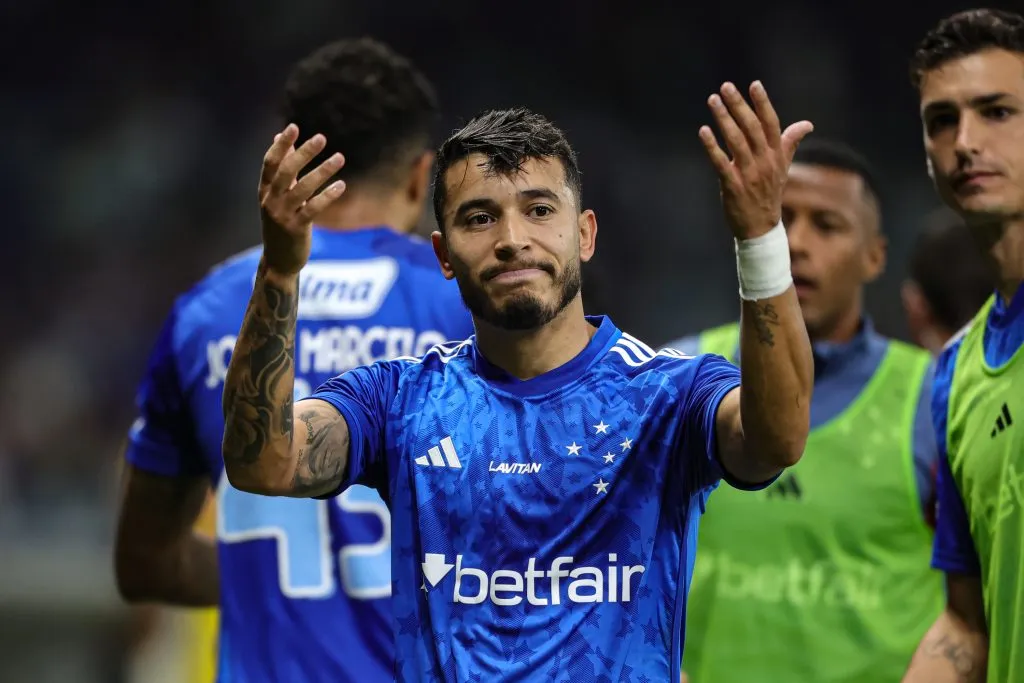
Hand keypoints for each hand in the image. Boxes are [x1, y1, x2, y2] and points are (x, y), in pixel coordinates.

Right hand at [258, 124, 346, 274]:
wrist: (278, 261)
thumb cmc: (280, 223)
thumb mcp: (276, 196)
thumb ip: (280, 168)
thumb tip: (280, 137)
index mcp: (264, 190)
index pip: (270, 162)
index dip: (281, 145)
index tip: (294, 127)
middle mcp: (270, 200)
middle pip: (286, 171)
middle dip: (303, 153)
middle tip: (321, 137)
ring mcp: (282, 215)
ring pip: (303, 188)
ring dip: (322, 171)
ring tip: (340, 157)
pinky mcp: (296, 229)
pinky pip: (313, 209)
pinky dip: (327, 196)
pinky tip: (342, 185)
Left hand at [699, 81, 812, 239]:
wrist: (761, 229)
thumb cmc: (769, 194)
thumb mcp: (783, 168)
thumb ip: (790, 143)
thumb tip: (807, 124)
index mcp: (776, 155)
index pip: (771, 124)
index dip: (763, 104)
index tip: (754, 84)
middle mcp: (765, 162)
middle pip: (752, 128)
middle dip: (739, 105)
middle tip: (725, 87)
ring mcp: (749, 174)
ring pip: (736, 141)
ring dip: (723, 119)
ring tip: (713, 100)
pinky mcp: (733, 186)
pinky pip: (721, 163)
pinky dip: (712, 146)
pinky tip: (703, 131)